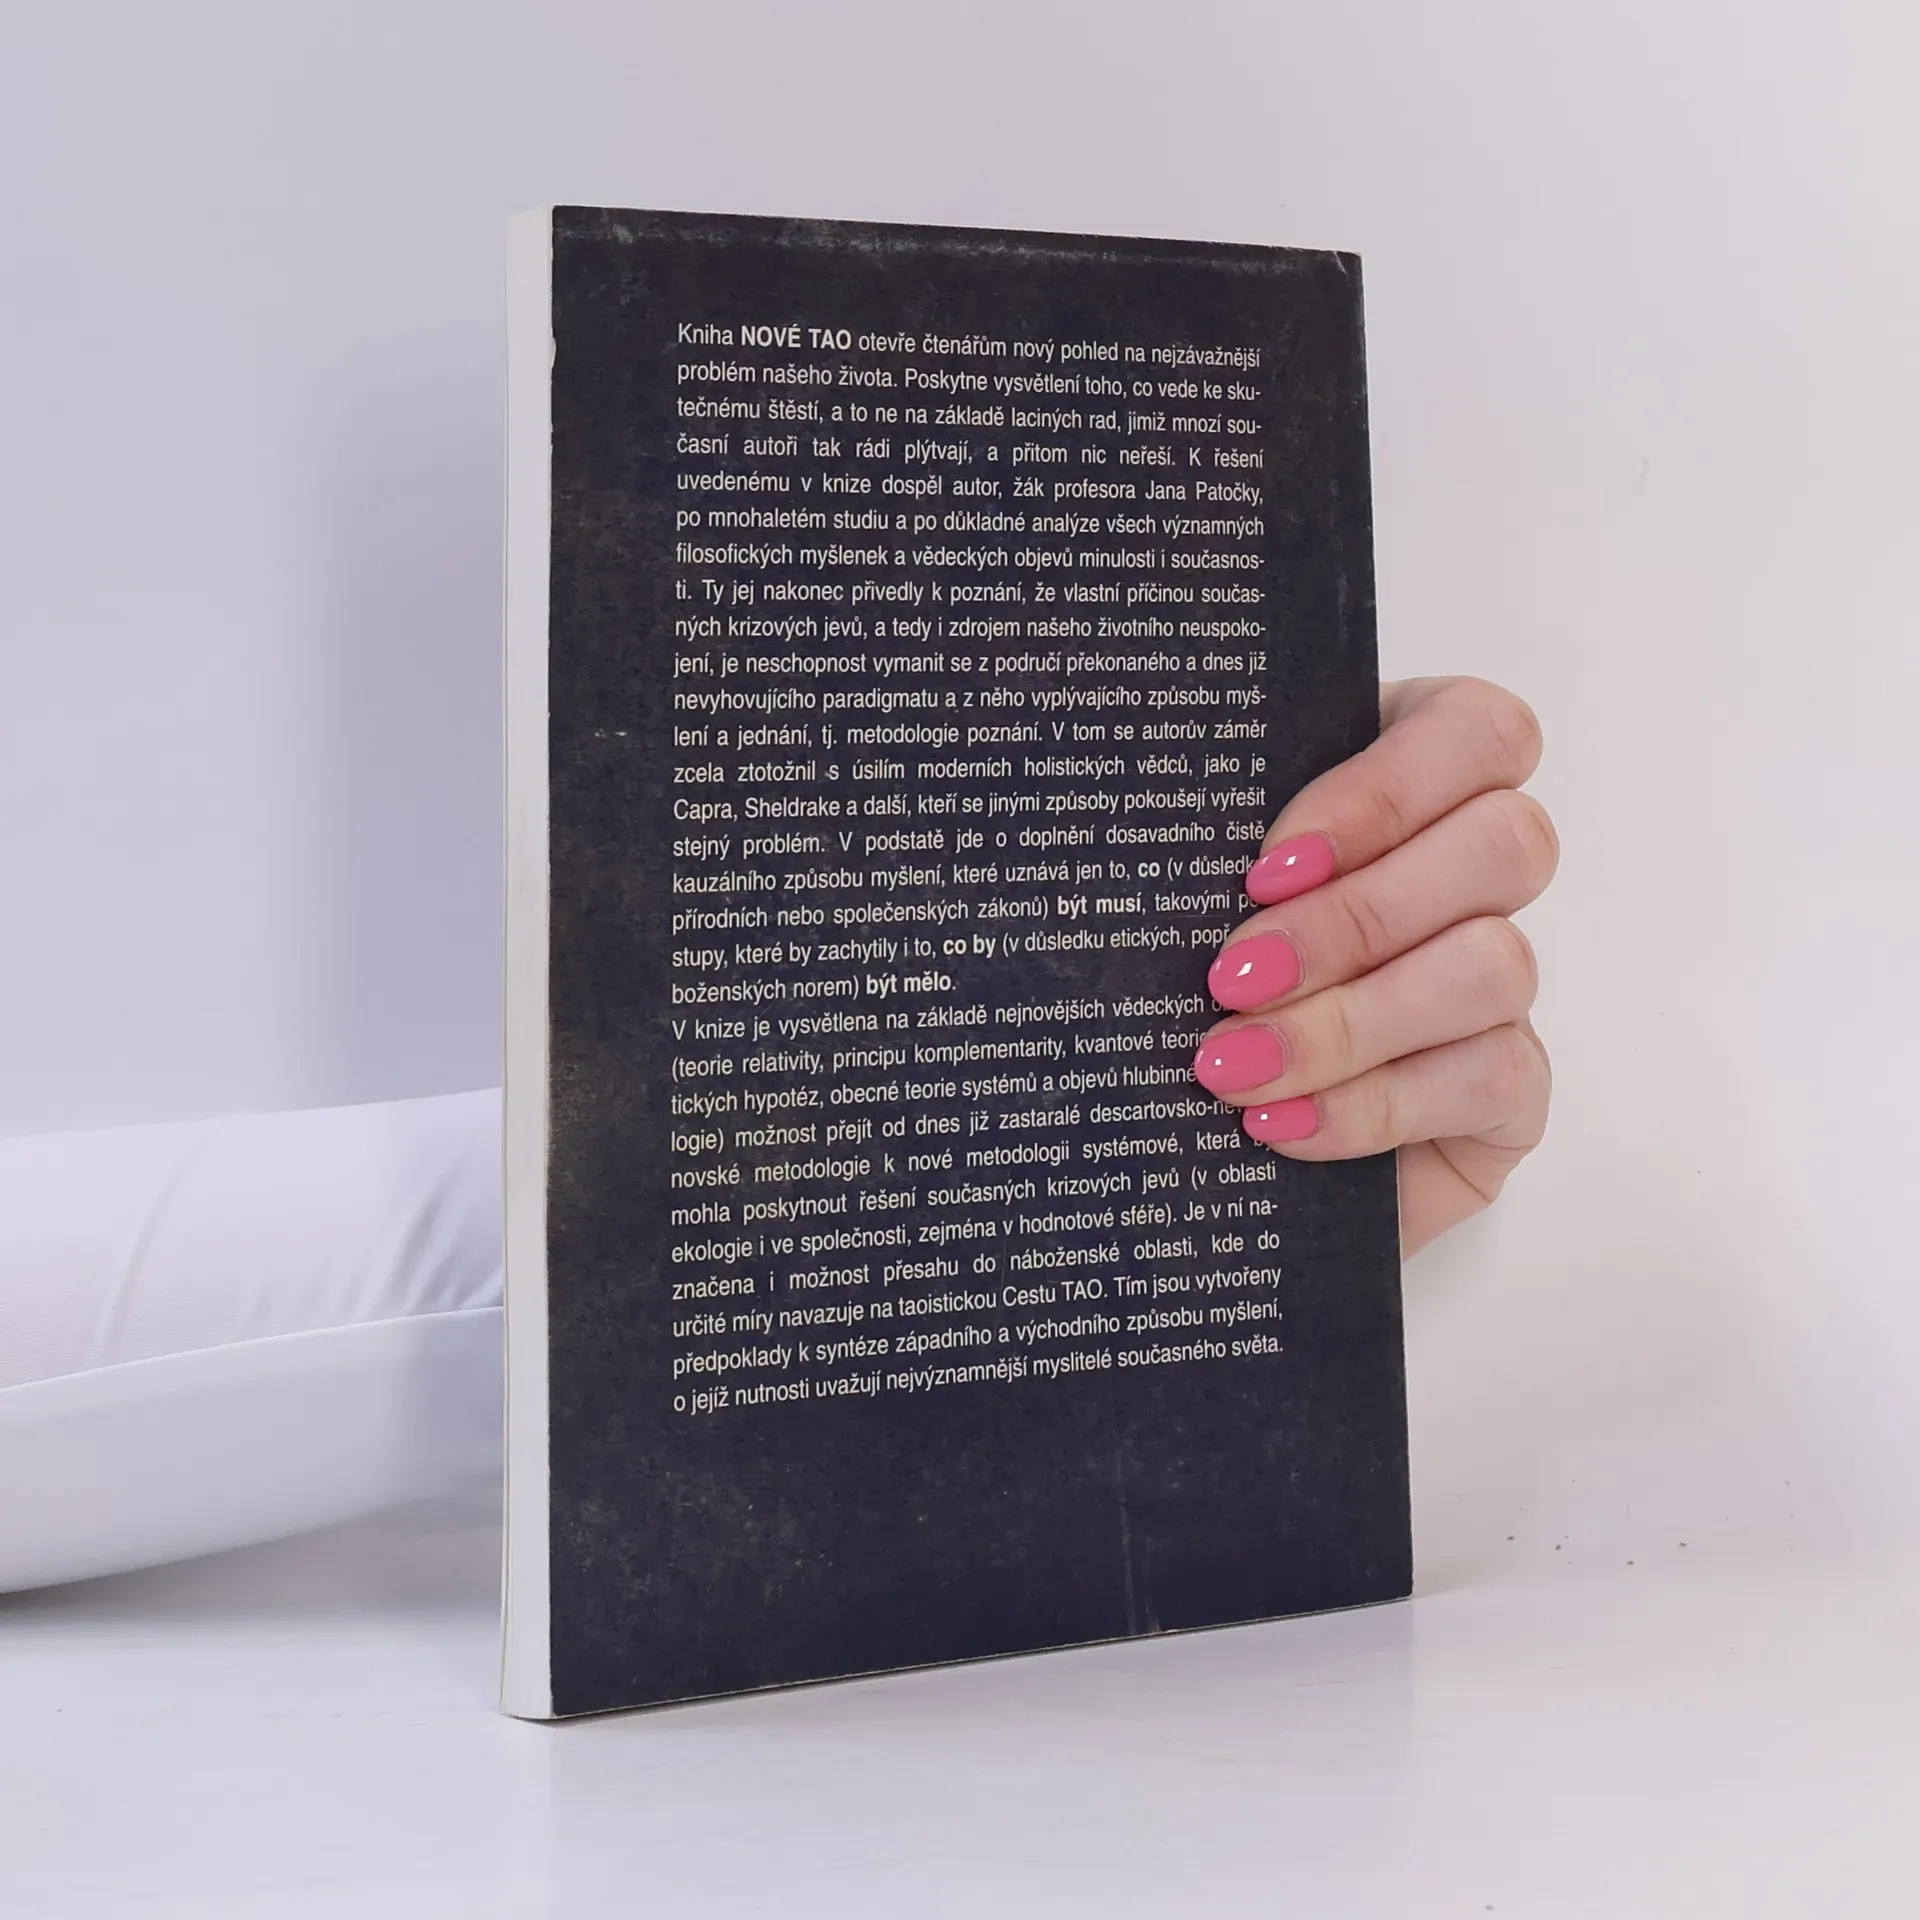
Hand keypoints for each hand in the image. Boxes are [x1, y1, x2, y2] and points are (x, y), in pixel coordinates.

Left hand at [1191, 677, 1556, 1256]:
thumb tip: (1163, 833)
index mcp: (1411, 788)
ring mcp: (1503, 984)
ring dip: (1351, 1020)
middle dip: (1355, 918)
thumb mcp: (1191, 898)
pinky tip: (1282, 1123)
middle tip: (1233, 977)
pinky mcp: (1510, 1091)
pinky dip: (1375, 1103)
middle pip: (1507, 845)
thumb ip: (1208, 850)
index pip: (1476, 730)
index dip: (1385, 791)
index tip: (1266, 868)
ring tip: (1233, 1065)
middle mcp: (1473, 877)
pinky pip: (1493, 1079)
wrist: (1187, 1159)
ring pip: (1496, 965)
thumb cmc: (1183, 993)